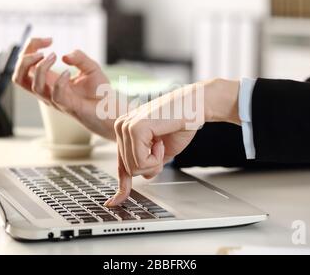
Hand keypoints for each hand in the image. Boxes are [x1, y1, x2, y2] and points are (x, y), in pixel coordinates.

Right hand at [12, 38, 117, 139]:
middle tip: (43, 51)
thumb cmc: (98, 91)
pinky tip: (68, 72)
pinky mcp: (68, 106)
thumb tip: (65, 56)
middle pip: (19, 77)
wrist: (110, 109)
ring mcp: (56, 99)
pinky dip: (60, 82)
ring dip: (40, 68)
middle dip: (24, 59)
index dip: (31, 47)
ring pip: (33, 86)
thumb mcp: (90, 67)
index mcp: (49, 80)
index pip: (26, 64)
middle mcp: (48, 90)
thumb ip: (79, 57)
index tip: (49, 39)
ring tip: (53, 56)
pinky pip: (55, 96)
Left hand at [104, 78, 239, 206]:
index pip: (121, 165)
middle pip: (130, 170)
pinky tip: (161, 142)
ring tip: (162, 141)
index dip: (121, 187)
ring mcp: (125, 126)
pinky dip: (156, 158)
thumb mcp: (161, 151)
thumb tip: (143, 177)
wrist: (195, 106)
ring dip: (155, 161)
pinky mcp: (134, 129)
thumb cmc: (181, 124)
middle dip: (151, 166)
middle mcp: (120, 127)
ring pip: (134, 169)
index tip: (114, 203)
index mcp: (125, 131)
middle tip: (162, 147)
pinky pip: (140, 162)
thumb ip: (149, 163)